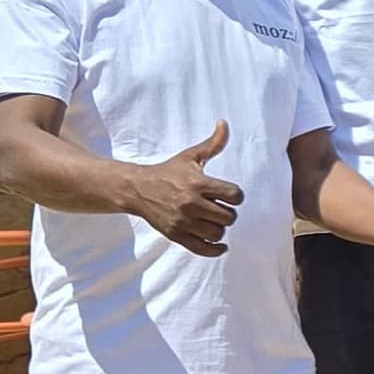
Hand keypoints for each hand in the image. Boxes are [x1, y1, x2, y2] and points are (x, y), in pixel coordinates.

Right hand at [125, 121, 242, 255]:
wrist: (137, 189)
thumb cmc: (168, 172)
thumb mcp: (190, 157)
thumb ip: (212, 144)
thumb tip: (224, 123)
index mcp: (198, 184)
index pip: (234, 196)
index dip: (236, 196)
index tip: (229, 195)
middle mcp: (191, 204)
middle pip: (228, 217)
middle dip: (228, 213)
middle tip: (220, 208)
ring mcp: (183, 222)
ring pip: (217, 234)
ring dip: (220, 228)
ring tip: (213, 221)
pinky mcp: (176, 235)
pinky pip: (202, 249)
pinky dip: (215, 250)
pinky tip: (220, 245)